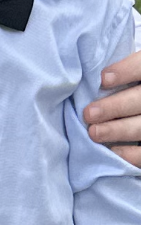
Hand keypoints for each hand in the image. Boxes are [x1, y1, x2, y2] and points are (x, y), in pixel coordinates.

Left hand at [84, 49, 140, 167]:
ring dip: (117, 130)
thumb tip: (91, 76)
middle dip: (115, 106)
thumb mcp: (129, 74)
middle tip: (89, 113)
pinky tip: (114, 151)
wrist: (136, 110)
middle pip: (140, 99)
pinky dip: (132, 153)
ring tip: (94, 132)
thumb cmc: (128, 88)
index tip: (103, 79)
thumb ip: (120, 72)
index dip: (126, 71)